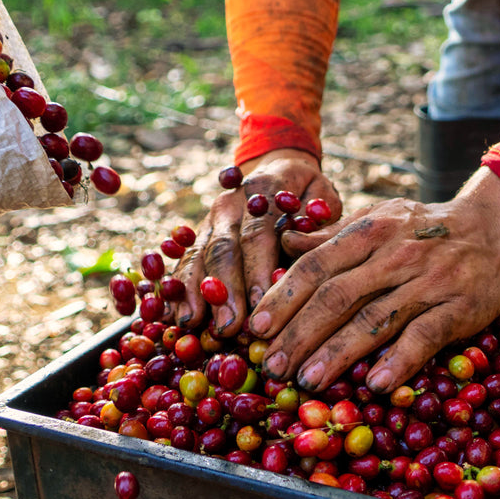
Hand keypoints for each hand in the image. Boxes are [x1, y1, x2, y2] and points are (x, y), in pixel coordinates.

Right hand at [172, 148, 341, 336]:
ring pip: (198, 256)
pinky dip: (178, 288)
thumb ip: (319, 227)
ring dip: (195, 292)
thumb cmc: (310, 196)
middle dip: (225, 291)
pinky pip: (185, 261)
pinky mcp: (198, 234)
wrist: (280, 171)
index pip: (258, 234)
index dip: (257, 270)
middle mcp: (232, 203)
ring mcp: (211, 219)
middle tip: (229, 327)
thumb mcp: (325, 200)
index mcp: (265, 188)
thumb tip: (299, 252)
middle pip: (223, 249)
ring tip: (192, 323)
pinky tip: (174, 314)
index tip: (261, 304)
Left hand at [248, 168, 499, 393]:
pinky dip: (400, 360)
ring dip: (339, 353)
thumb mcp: (377, 219)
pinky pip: (425, 335)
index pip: (317, 266)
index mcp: (370, 232)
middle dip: (300, 334)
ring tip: (308, 380)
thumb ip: (331, 236)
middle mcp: (395, 255)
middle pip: (338, 297)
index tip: (258, 329)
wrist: (492, 226)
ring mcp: (429, 282)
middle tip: (273, 368)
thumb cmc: (423, 228)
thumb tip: (283, 242)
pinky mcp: (459, 307)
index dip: (284, 298)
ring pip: (375, 319)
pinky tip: (376, 384)